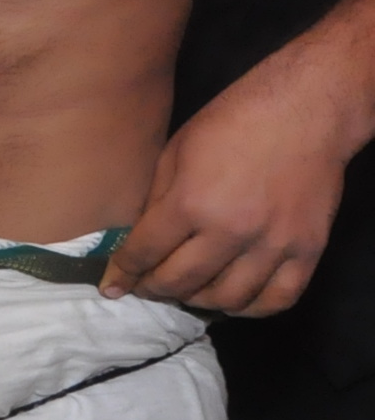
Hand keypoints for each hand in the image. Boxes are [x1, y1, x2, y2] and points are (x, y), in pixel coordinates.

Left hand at [105, 62, 353, 315]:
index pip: (144, 253)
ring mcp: (273, 244)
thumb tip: (138, 241)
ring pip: (227, 298)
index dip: (123, 273)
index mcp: (190, 202)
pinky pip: (278, 299)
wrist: (304, 111)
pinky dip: (251, 308)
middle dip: (154, 289)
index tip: (112, 286)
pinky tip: (232, 299)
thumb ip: (157, 201)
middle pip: (181, 282)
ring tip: (187, 292)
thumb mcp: (175, 153)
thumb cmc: (232, 122)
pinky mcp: (308, 250)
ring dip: (199, 301)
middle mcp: (231, 231)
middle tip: (146, 287)